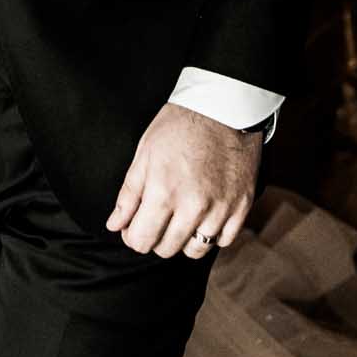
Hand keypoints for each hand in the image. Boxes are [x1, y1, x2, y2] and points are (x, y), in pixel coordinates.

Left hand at [106, 105, 262, 259]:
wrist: (223, 106)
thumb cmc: (179, 126)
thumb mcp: (145, 153)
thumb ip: (129, 195)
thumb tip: (114, 225)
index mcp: (163, 192)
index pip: (142, 240)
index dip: (133, 236)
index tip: (134, 226)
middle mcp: (193, 206)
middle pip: (167, 249)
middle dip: (156, 237)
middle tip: (157, 218)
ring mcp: (220, 209)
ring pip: (196, 250)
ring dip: (184, 239)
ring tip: (180, 217)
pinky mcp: (242, 206)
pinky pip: (223, 240)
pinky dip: (212, 233)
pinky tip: (204, 215)